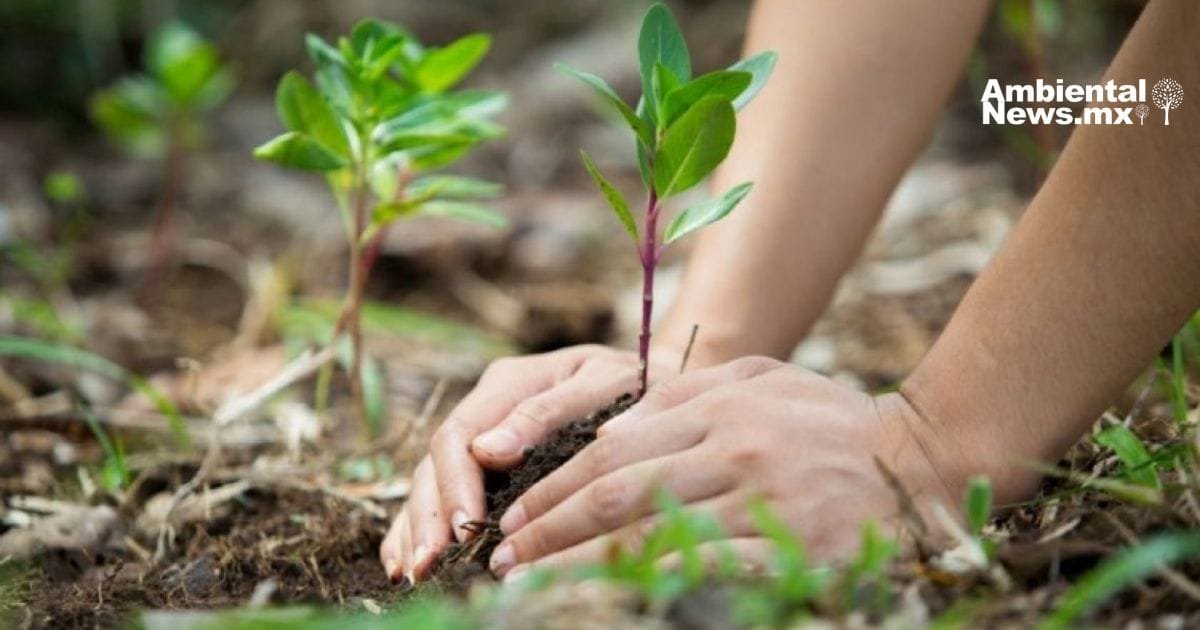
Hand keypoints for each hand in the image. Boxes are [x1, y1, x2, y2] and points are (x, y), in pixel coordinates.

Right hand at [380, 343, 680, 582]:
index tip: (465, 527)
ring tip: (413, 572)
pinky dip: (420, 526)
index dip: (456, 484)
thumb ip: (546, 413)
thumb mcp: (602, 385)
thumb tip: (488, 452)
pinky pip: (442, 493)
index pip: (461, 435)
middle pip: (437, 462)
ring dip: (417, 527)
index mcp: (509, 382)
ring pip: (430, 480)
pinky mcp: (488, 462)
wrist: (658, 381)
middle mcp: (487, 408)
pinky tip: (406, 561)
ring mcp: (483, 434)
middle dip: (430, 515)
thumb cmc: (636, 384)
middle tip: (429, 564)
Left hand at [486, 356, 972, 579]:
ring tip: (532, 588)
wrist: (926, 459)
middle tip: (503, 560)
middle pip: (616, 493)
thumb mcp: (762, 380)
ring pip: (649, 537)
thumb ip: (687, 396)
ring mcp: (764, 497)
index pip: (612, 449)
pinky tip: (614, 603)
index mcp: (719, 402)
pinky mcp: (794, 547)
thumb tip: (610, 431)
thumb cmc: (833, 420)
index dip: (554, 488)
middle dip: (548, 530)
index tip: (513, 517)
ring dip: (579, 568)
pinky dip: (649, 589)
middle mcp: (734, 445)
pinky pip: (706, 573)